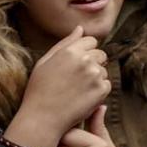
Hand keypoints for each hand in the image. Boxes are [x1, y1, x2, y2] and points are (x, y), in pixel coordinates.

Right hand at [4, 27, 110, 146]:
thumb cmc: (39, 90)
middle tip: (76, 79)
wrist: (42, 119)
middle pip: (100, 54)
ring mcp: (95, 75)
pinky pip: (106, 84)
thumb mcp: (45, 62)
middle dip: (92, 63)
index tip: (76, 64)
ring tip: (76, 90)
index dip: (85, 51)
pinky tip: (83, 98)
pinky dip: (98, 91)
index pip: (91, 41)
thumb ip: (65, 43)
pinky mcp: (102, 90)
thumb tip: (80, 28)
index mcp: (70, 51)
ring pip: (103, 70)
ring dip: (95, 77)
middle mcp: (85, 60)